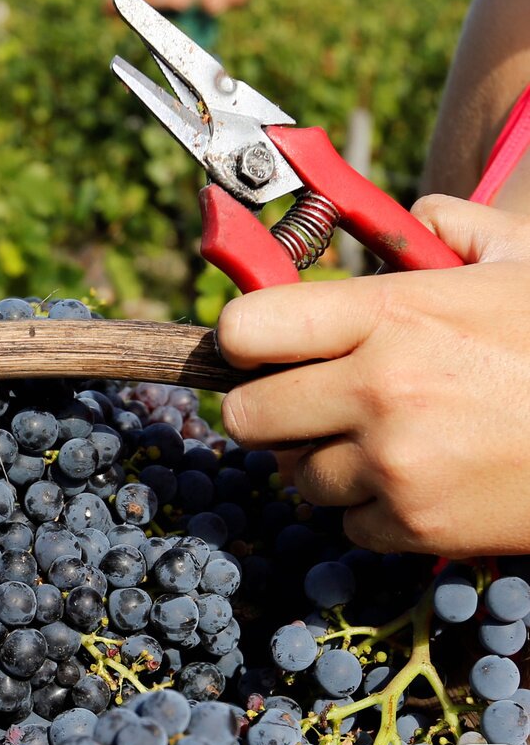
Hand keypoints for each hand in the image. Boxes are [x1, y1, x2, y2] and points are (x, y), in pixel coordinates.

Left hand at [215, 195, 529, 556]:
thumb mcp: (519, 262)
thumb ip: (451, 227)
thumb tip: (411, 219)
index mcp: (391, 314)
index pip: (245, 330)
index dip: (243, 342)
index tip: (260, 349)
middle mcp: (379, 389)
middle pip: (246, 417)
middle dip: (269, 410)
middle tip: (306, 403)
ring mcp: (394, 463)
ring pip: (296, 475)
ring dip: (325, 462)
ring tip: (382, 440)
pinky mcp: (416, 525)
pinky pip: (347, 523)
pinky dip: (372, 509)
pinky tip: (418, 481)